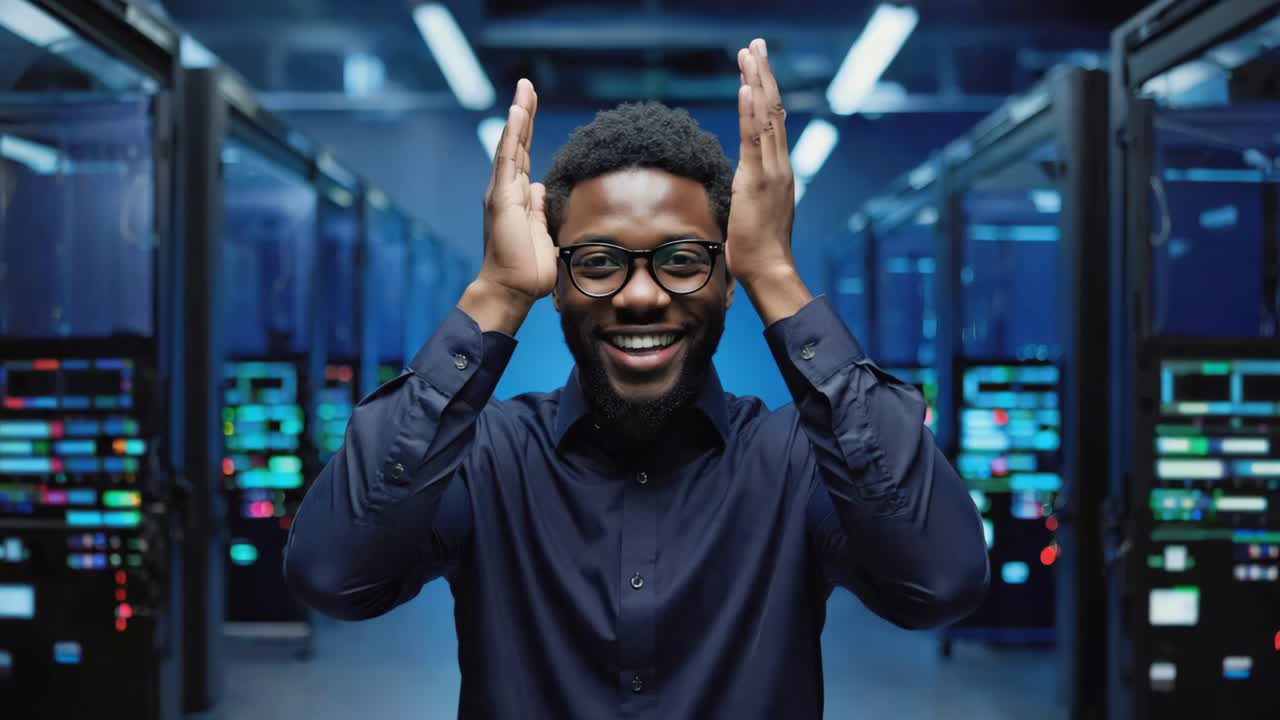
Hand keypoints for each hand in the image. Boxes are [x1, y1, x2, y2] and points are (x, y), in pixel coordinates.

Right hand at [477, 79, 556, 300]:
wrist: (512, 290)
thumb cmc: (527, 269)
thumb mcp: (542, 232)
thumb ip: (540, 209)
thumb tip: (540, 189)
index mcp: (519, 198)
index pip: (525, 156)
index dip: (529, 132)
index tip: (532, 107)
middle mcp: (507, 190)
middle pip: (518, 144)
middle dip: (524, 114)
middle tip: (528, 86)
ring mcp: (502, 192)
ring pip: (511, 145)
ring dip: (519, 116)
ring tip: (525, 89)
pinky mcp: (502, 198)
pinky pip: (507, 160)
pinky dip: (512, 135)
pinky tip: (518, 113)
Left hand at [726, 39, 797, 287]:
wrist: (769, 270)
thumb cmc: (757, 250)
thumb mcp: (752, 211)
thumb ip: (748, 191)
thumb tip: (735, 184)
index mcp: (779, 171)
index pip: (774, 122)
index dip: (766, 92)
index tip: (758, 67)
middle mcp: (780, 165)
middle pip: (774, 109)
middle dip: (764, 73)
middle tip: (756, 45)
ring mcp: (772, 171)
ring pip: (767, 116)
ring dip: (758, 80)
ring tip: (750, 52)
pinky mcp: (758, 180)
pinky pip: (754, 138)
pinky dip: (752, 109)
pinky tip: (748, 85)